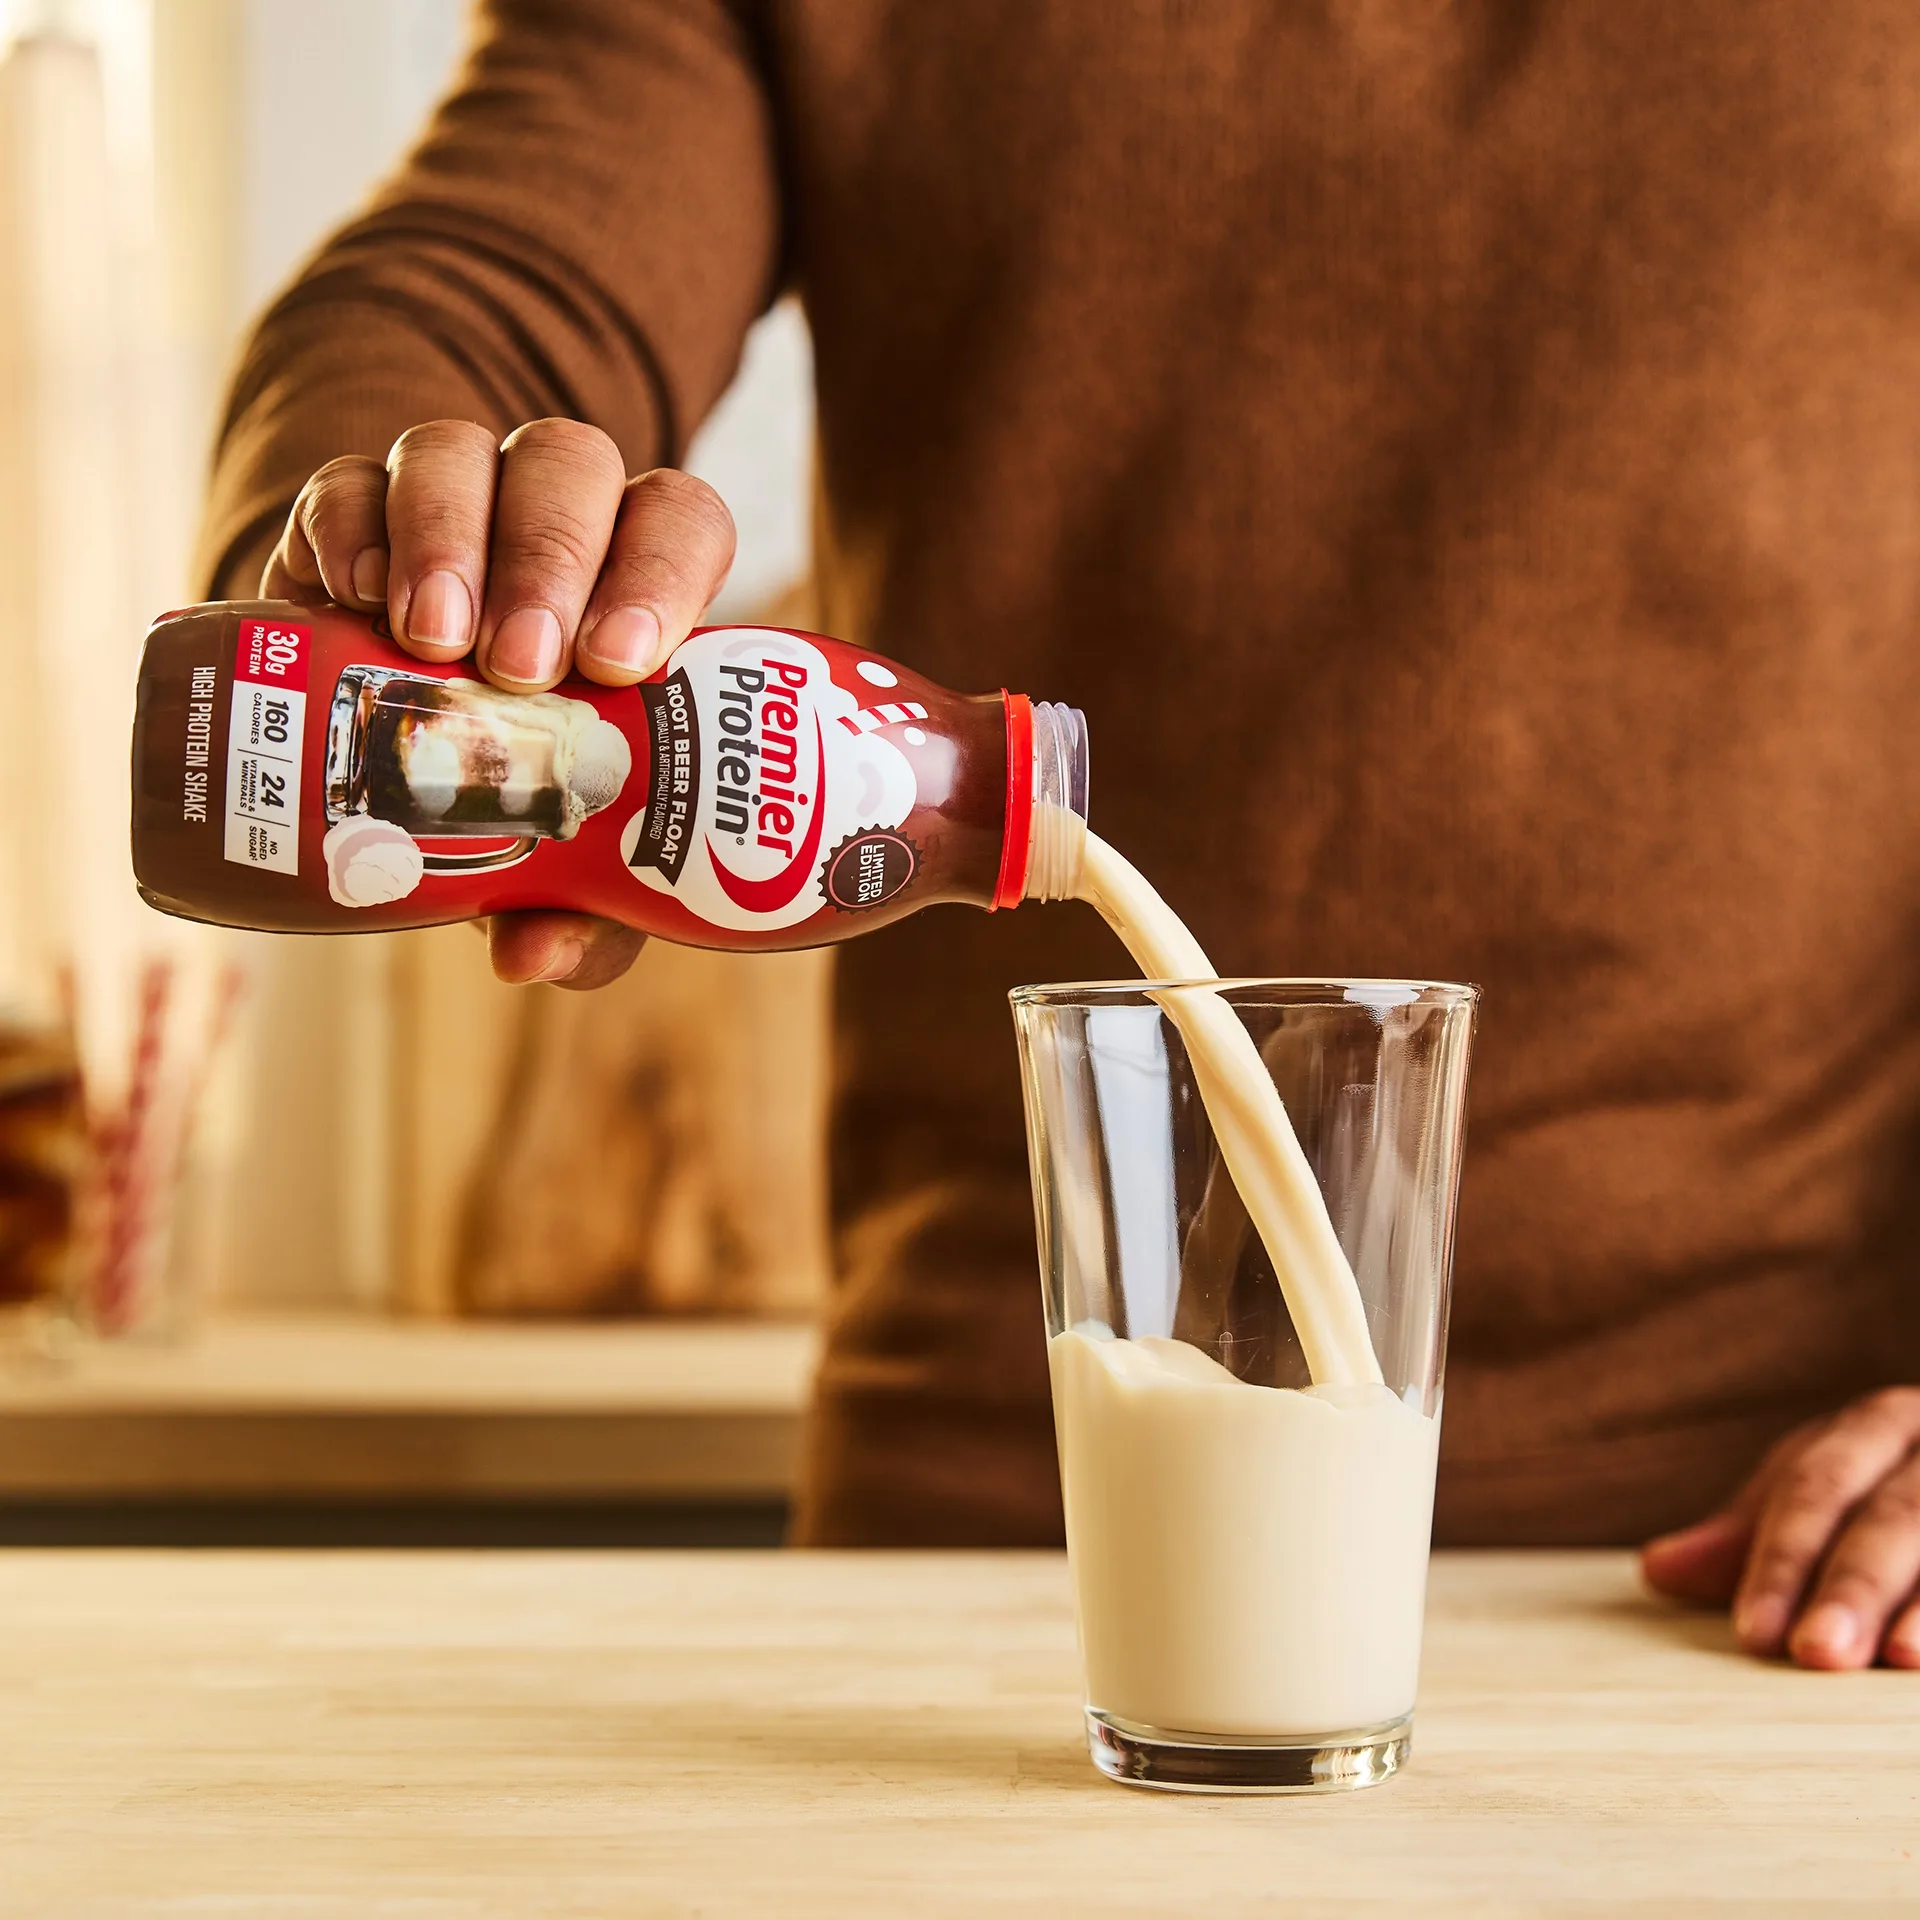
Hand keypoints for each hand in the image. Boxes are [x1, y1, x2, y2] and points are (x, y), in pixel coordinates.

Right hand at [258, 419, 735, 987]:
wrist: (410, 745)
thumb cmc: (526, 795)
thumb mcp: (563, 857)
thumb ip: (582, 908)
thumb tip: (534, 959)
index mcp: (641, 579)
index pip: (680, 522)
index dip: (662, 571)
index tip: (623, 661)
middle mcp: (559, 518)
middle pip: (572, 469)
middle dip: (551, 560)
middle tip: (522, 665)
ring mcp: (454, 502)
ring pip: (460, 452)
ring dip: (449, 537)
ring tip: (433, 640)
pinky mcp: (348, 517)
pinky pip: (346, 483)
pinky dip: (349, 530)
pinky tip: (350, 595)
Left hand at [1641, 1389, 1919, 1668]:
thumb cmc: (1887, 1493)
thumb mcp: (1821, 1500)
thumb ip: (1748, 1540)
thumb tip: (1657, 1571)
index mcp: (1877, 1425)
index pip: (1814, 1485)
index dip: (1781, 1559)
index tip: (1751, 1634)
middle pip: (1892, 1516)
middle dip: (1852, 1586)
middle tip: (1812, 1653)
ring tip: (1895, 1660)